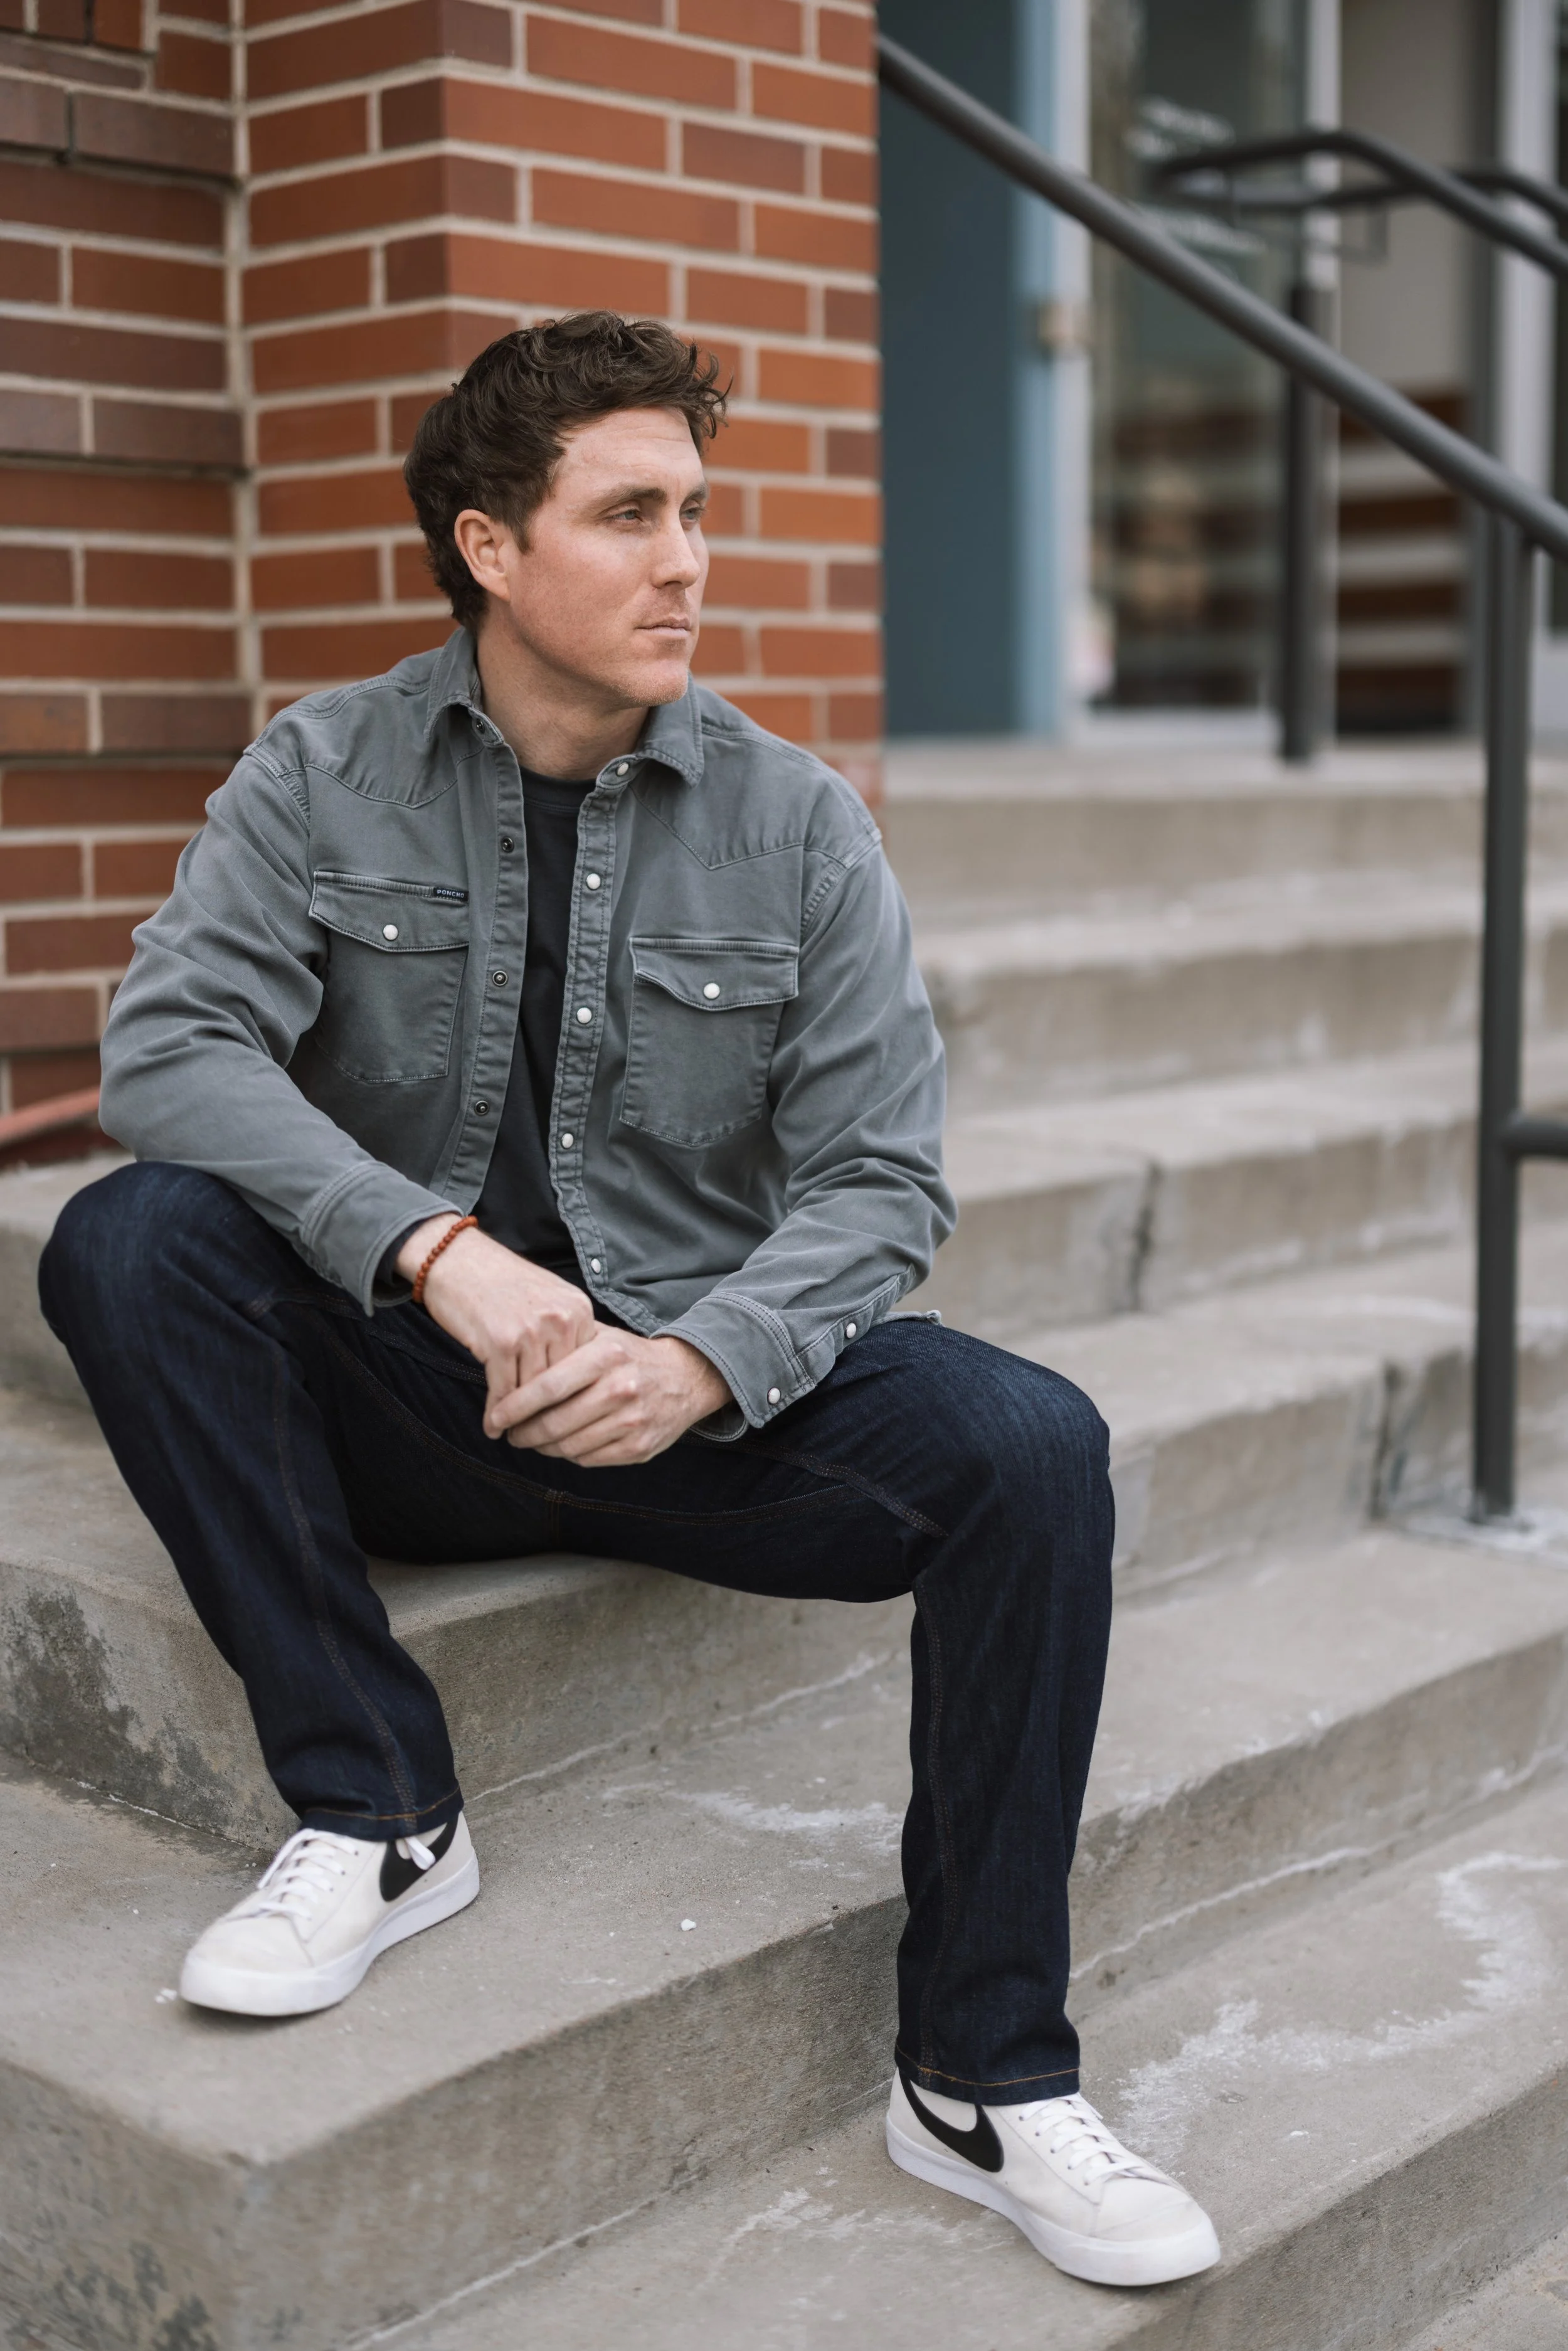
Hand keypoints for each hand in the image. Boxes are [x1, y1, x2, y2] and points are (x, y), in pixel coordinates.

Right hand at [397, 1216, 595, 1432]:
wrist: (455, 1259)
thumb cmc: (500, 1283)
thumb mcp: (548, 1300)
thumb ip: (566, 1335)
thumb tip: (574, 1383)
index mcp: (579, 1310)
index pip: (584, 1369)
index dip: (572, 1398)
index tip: (565, 1422)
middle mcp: (562, 1320)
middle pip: (562, 1385)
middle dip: (549, 1414)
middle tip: (538, 1439)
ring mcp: (532, 1331)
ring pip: (533, 1392)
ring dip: (522, 1419)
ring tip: (515, 1436)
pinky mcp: (500, 1342)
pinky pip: (504, 1391)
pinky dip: (497, 1413)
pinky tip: (492, 1427)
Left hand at [493, 1327, 731, 1465]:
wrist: (685, 1377)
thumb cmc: (628, 1356)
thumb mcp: (600, 1337)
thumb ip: (561, 1347)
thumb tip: (510, 1366)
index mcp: (606, 1356)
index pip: (548, 1387)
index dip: (514, 1407)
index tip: (495, 1417)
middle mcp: (622, 1387)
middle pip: (555, 1423)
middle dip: (523, 1433)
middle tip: (511, 1433)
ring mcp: (633, 1421)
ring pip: (568, 1446)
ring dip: (542, 1447)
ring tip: (531, 1439)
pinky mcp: (640, 1446)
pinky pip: (588, 1459)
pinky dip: (568, 1454)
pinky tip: (562, 1444)